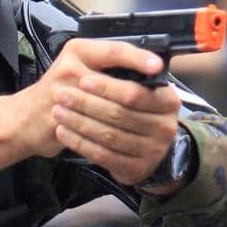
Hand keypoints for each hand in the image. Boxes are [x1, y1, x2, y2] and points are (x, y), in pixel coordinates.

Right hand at [0, 40, 180, 183]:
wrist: (24, 119)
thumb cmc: (58, 95)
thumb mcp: (81, 70)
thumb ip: (107, 69)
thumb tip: (149, 72)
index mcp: (79, 50)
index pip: (115, 49)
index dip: (139, 58)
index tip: (158, 66)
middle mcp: (70, 66)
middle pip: (116, 80)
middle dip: (141, 94)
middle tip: (162, 101)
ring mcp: (64, 92)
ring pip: (108, 106)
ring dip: (130, 117)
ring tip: (148, 123)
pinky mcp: (61, 116)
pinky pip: (94, 125)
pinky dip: (113, 132)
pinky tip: (128, 136)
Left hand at [42, 40, 181, 184]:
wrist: (144, 146)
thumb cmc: (135, 109)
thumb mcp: (140, 87)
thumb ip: (130, 72)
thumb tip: (113, 56)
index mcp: (168, 101)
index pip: (135, 92)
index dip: (107, 87)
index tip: (83, 79)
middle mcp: (165, 127)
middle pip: (119, 114)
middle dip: (86, 103)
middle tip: (60, 94)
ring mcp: (152, 151)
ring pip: (108, 135)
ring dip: (79, 122)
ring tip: (58, 110)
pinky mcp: (136, 170)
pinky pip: (103, 155)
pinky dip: (80, 143)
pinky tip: (63, 132)